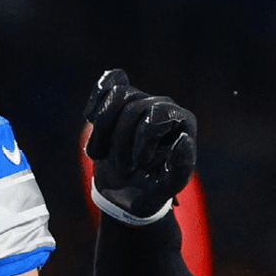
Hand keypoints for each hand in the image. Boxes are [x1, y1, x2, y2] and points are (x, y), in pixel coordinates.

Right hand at [84, 68, 196, 224]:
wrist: (127, 191)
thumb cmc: (152, 187)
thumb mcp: (168, 186)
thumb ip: (181, 166)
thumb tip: (184, 139)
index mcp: (182, 121)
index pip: (157, 115)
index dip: (142, 139)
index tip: (139, 164)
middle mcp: (163, 105)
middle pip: (133, 108)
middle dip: (121, 142)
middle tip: (123, 169)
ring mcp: (141, 99)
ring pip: (116, 94)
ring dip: (102, 128)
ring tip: (99, 153)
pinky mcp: (120, 101)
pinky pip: (107, 83)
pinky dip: (95, 102)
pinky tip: (91, 119)